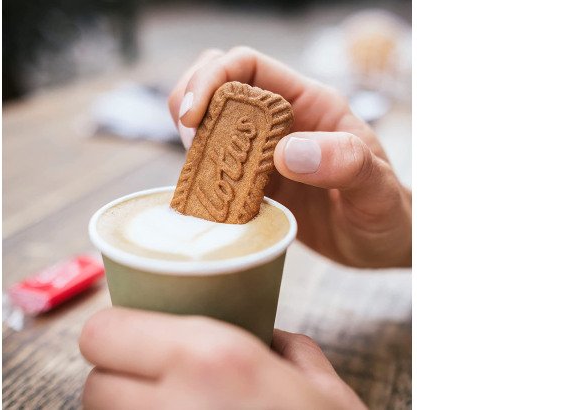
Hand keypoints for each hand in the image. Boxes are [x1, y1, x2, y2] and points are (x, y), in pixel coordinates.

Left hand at [79, 307, 365, 408]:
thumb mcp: (320, 387)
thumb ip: (282, 347)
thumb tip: (261, 330)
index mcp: (211, 360)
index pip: (103, 333)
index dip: (116, 335)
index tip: (133, 340)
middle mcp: (173, 405)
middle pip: (94, 386)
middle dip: (117, 382)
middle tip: (151, 384)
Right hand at [168, 47, 410, 267]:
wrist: (383, 245)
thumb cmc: (388, 212)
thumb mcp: (377, 189)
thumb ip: (344, 163)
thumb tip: (288, 152)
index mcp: (309, 103)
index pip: (248, 65)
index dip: (213, 78)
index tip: (193, 115)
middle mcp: (280, 120)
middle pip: (218, 82)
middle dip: (189, 100)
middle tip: (189, 141)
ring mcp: (262, 150)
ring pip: (209, 121)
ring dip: (191, 140)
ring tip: (197, 171)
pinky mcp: (251, 182)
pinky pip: (213, 164)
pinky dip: (198, 174)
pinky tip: (204, 196)